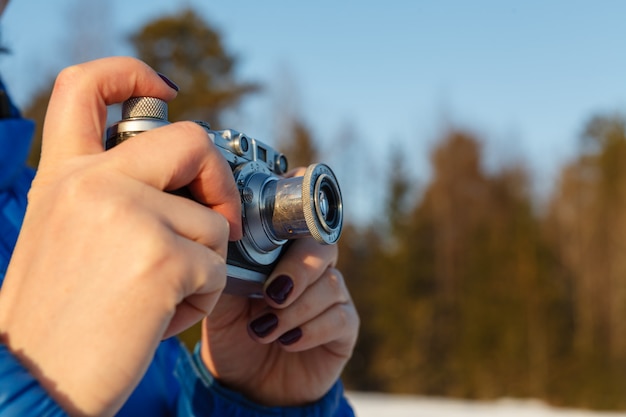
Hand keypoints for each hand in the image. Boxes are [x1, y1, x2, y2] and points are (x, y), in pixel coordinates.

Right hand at [0, 57, 240, 415]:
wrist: (35, 384)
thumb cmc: (60, 319)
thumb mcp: (68, 236)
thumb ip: (114, 197)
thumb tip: (182, 182)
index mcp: (65, 176)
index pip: (86, 87)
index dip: (129, 73)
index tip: (162, 87)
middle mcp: (93, 183)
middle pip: (192, 141)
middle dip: (220, 181)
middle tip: (220, 220)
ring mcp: (128, 216)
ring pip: (214, 223)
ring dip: (203, 265)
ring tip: (158, 296)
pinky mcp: (162, 259)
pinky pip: (219, 270)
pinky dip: (202, 299)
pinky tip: (159, 317)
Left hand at [200, 216, 358, 405]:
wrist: (246, 384)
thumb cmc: (233, 336)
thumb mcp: (222, 305)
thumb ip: (228, 274)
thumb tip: (227, 247)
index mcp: (284, 256)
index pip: (300, 227)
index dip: (291, 233)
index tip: (265, 253)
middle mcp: (314, 271)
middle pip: (324, 250)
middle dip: (297, 270)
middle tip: (271, 295)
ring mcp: (333, 299)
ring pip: (331, 286)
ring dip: (295, 309)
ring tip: (264, 330)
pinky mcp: (345, 330)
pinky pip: (340, 318)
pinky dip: (311, 330)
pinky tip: (287, 342)